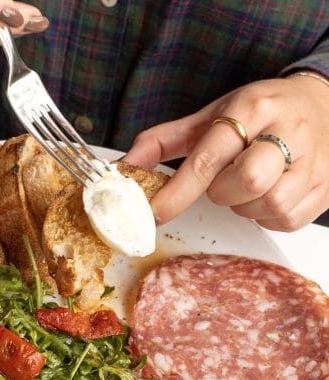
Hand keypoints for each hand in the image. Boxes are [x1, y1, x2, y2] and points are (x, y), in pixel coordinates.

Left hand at [125, 75, 328, 230]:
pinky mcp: (324, 188)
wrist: (321, 103)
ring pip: (268, 204)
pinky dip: (268, 216)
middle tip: (223, 183)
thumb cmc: (258, 114)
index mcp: (252, 108)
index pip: (209, 157)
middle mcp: (287, 130)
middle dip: (224, 192)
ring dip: (246, 206)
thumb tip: (126, 165)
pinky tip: (266, 196)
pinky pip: (287, 220)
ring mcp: (312, 161)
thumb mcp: (211, 117)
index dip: (178, 192)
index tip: (156, 212)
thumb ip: (165, 141)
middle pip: (247, 180)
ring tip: (247, 186)